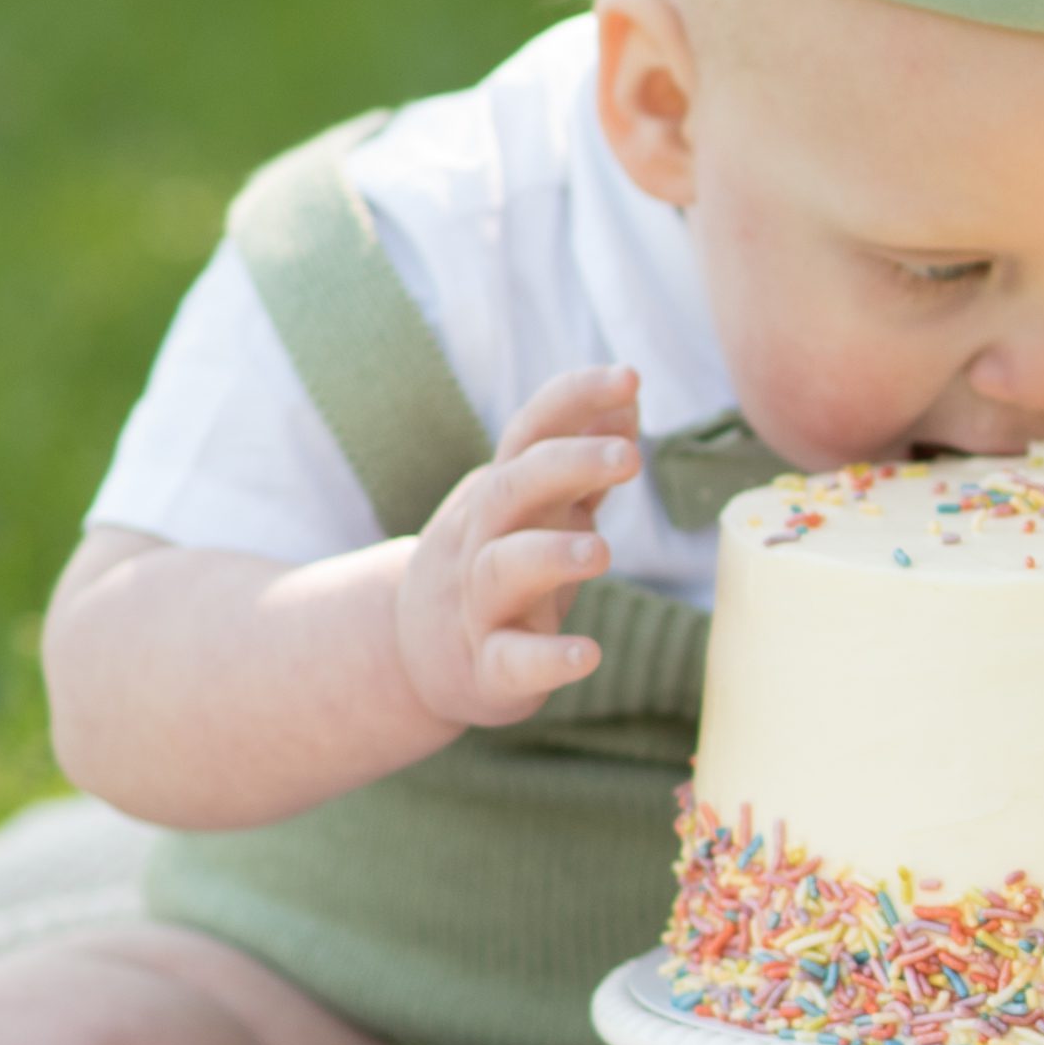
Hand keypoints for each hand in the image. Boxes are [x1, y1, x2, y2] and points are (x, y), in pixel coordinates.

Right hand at [392, 366, 641, 731]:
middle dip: (568, 464)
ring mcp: (480, 604)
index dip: (574, 399)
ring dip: (550, 554)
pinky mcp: (488, 668)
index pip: (531, 432)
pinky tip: (587, 655)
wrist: (412, 655)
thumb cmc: (494, 564)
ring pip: (502, 569)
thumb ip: (575, 459)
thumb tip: (626, 401)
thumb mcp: (530, 507)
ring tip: (600, 552)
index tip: (629, 376)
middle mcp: (483, 539)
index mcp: (501, 494)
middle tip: (630, 457)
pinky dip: (547, 658)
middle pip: (513, 488)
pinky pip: (511, 660)